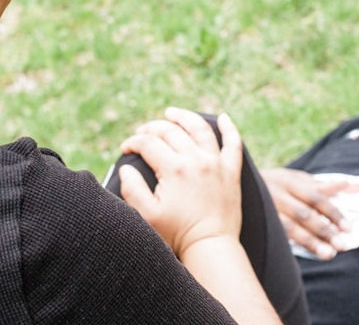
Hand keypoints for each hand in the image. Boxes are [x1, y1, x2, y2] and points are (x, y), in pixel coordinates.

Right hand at [118, 108, 243, 256]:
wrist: (210, 247)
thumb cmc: (177, 234)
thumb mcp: (146, 215)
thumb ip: (131, 188)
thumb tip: (126, 167)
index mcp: (174, 169)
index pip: (148, 143)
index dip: (133, 142)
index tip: (125, 148)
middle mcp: (196, 160)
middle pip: (171, 131)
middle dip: (151, 128)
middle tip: (141, 133)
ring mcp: (216, 164)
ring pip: (200, 129)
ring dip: (184, 117)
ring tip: (171, 113)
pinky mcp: (231, 172)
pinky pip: (234, 143)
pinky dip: (229, 128)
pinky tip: (223, 118)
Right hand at [261, 167, 348, 259]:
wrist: (234, 187)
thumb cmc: (273, 183)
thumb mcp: (294, 179)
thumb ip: (321, 185)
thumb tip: (351, 185)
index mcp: (288, 181)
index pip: (315, 198)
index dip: (333, 213)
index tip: (348, 229)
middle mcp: (276, 194)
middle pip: (304, 214)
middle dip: (324, 231)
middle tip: (342, 246)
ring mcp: (265, 210)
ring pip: (290, 228)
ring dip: (311, 242)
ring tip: (328, 254)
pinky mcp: (258, 223)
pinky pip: (277, 236)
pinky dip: (293, 245)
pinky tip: (306, 253)